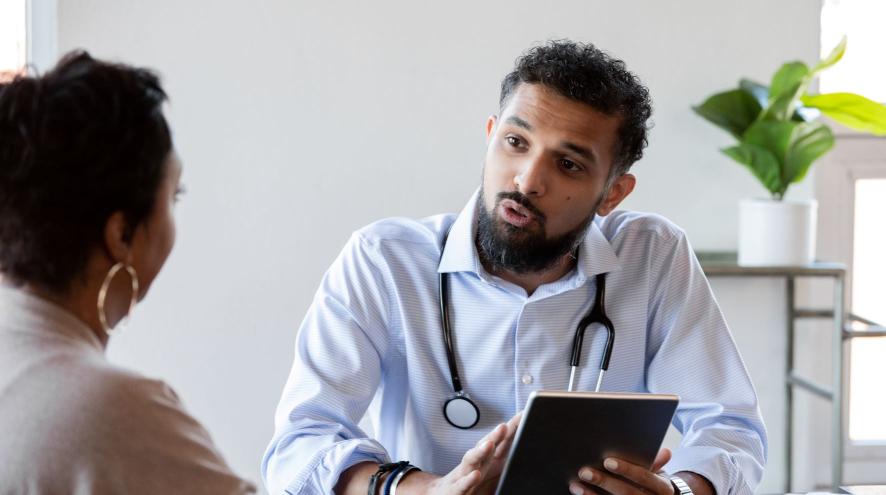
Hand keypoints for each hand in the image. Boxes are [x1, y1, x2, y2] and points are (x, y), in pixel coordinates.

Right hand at [403, 412, 522, 494]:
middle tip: (504, 426)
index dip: (510, 429)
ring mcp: (463, 475)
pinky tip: (476, 474)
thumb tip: (527, 453)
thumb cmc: (469, 483)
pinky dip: (468, 479)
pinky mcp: (455, 490)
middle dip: (494, 436)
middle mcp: (475, 464)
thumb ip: (507, 464)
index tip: (523, 415)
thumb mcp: (492, 474)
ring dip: (479, 452)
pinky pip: (462, 484)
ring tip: (489, 444)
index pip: (499, 442)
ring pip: (471, 461)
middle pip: (484, 446)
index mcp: (486, 459)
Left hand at [569, 448, 674, 494]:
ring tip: (575, 485)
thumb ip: (656, 463)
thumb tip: (665, 452)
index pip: (644, 477)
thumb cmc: (652, 482)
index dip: (627, 469)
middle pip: (627, 493)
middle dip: (604, 482)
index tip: (607, 461)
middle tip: (584, 471)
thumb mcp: (658, 473)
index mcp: (662, 488)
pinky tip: (580, 494)